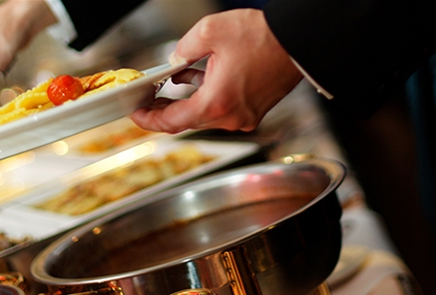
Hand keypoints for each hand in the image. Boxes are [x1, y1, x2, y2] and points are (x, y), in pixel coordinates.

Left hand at [131, 9, 302, 133]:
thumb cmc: (264, 38)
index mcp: (216, 103)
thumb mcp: (211, 31)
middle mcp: (230, 117)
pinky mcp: (253, 112)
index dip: (149, 121)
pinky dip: (206, 98)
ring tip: (169, 85)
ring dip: (186, 102)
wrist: (299, 43)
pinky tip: (197, 80)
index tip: (136, 115)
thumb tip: (174, 60)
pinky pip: (221, 111)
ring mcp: (243, 118)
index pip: (172, 122)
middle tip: (146, 102)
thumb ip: (183, 48)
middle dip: (164, 111)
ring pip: (204, 116)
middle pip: (187, 122)